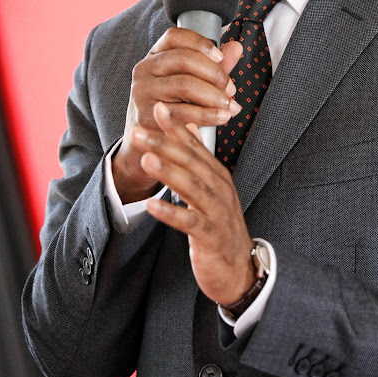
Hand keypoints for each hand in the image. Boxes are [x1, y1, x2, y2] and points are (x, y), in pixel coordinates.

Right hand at [113, 28, 242, 203]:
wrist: (148, 143)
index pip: (175, 36)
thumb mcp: (191, 83)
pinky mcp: (146, 116)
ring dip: (215, 95)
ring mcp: (143, 92)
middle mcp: (144, 70)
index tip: (221, 56)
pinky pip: (183, 112)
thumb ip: (213, 66)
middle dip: (215, 73)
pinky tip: (222, 117)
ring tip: (232, 106)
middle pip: (184, 59)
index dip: (200, 42)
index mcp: (155, 56)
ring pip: (185, 85)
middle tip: (231, 88)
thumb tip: (236, 47)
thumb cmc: (173, 107)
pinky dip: (208, 114)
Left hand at [135, 101, 255, 305]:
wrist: (239, 268)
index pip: (195, 145)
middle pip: (191, 162)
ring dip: (168, 172)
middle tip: (138, 131)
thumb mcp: (211, 189)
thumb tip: (189, 129)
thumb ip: (199, 160)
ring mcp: (217, 212)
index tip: (156, 108)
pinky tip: (153, 205)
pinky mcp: (211, 236)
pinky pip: (190, 222)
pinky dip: (171, 213)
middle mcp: (220, 189)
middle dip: (164, 144)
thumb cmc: (220, 225)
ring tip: (146, 159)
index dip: (176, 126)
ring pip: (192, 187)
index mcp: (218, 175)